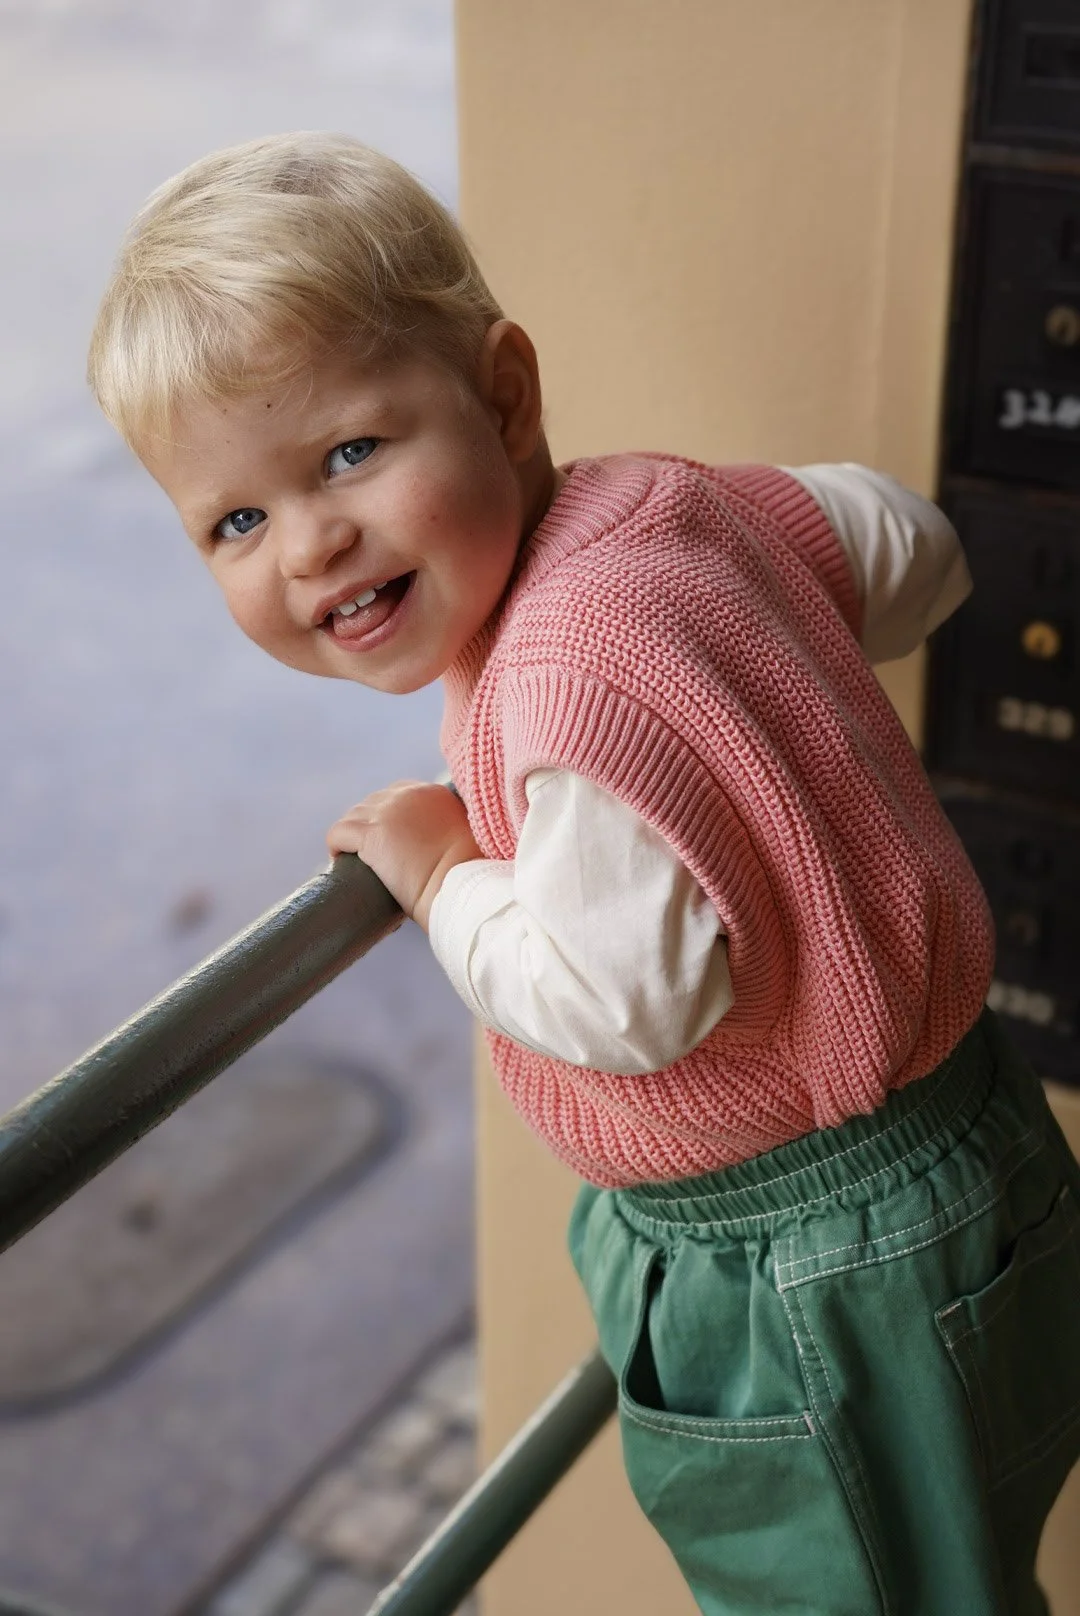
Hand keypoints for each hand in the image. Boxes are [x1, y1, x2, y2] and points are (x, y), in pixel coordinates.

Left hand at [327, 781, 481, 931]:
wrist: (461, 885)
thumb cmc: (470, 874)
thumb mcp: (464, 838)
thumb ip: (450, 831)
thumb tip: (441, 848)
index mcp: (433, 794)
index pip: (398, 794)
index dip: (389, 816)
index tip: (390, 838)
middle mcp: (408, 795)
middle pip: (372, 802)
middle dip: (368, 825)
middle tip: (371, 852)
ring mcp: (387, 812)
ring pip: (354, 816)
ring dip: (352, 836)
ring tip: (354, 859)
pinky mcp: (371, 835)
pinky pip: (339, 833)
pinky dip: (336, 846)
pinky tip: (339, 860)